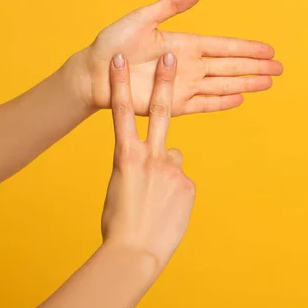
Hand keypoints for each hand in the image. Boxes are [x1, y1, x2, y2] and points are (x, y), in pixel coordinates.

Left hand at [79, 0, 282, 114]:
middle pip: (230, 67)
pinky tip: (240, 99)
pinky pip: (203, 104)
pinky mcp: (173, 104)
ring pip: (223, 86)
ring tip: (268, 83)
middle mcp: (189, 66)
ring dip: (246, 84)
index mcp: (185, 44)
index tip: (269, 49)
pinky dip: (221, 103)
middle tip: (280, 68)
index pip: (224, 46)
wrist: (94, 74)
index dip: (247, 48)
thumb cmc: (113, 43)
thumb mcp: (143, 18)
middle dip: (256, 68)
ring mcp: (183, 86)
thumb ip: (172, 5)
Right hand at [101, 52, 194, 269]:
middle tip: (171, 56)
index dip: (120, 83)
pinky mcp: (189, 184)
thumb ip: (138, 165)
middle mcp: (150, 157)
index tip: (118, 59)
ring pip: (173, 158)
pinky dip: (175, 192)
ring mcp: (172, 169)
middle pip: (161, 111)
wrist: (134, 251)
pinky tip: (167, 210)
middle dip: (165, 80)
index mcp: (125, 156)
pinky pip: (182, 182)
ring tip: (155, 199)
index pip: (121, 112)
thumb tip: (159, 160)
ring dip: (166, 173)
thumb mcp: (120, 186)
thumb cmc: (118, 221)